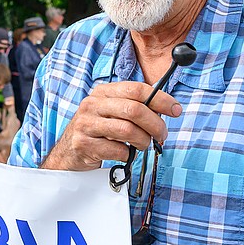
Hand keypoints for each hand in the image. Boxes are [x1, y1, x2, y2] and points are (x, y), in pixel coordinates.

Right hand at [41, 82, 180, 171]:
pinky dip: (127, 154)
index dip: (161, 99)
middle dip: (155, 125)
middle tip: (162, 135)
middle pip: (134, 110)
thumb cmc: (98, 131)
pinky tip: (125, 154)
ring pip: (127, 130)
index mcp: (103, 92)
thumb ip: (134, 106)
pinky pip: (116, 150)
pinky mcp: (83, 144)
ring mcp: (86, 124)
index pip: (137, 89)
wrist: (68, 152)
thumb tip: (167, 108)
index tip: (175, 110)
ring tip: (144, 145)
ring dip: (143, 141)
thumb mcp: (112, 112)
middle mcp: (92, 104)